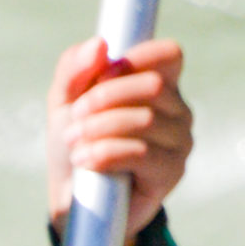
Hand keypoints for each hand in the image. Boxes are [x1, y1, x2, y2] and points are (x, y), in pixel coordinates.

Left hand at [46, 37, 192, 245]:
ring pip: (144, 120)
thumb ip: (75, 67)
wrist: (72, 199)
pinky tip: (86, 162)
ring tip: (76, 143)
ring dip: (99, 129)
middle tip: (75, 118)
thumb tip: (100, 46)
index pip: (169, 55)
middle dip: (105, 98)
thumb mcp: (65, 98)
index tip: (101, 75)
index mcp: (160, 84)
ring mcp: (179, 144)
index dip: (135, 59)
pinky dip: (106, 153)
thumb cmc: (75, 143)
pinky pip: (142, 153)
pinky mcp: (171, 174)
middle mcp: (178, 111)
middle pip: (152, 86)